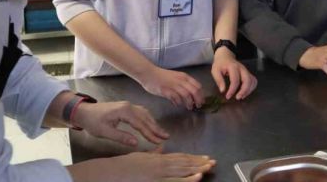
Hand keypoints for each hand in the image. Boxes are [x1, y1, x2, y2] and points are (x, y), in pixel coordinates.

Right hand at [69, 151, 215, 181]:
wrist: (113, 172)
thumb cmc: (124, 166)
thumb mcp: (140, 156)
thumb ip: (153, 153)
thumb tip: (161, 148)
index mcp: (158, 158)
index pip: (180, 157)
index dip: (193, 158)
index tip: (205, 158)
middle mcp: (161, 163)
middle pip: (184, 163)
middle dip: (199, 163)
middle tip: (213, 162)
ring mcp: (160, 173)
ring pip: (183, 170)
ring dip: (198, 169)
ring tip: (210, 167)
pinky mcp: (156, 181)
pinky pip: (175, 181)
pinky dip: (187, 179)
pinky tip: (197, 176)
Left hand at [74, 101, 168, 146]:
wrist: (84, 111)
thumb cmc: (93, 121)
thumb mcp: (105, 132)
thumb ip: (121, 137)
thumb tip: (136, 142)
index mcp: (124, 111)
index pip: (140, 124)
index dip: (150, 133)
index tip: (158, 141)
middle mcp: (128, 106)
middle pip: (145, 118)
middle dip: (156, 128)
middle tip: (165, 136)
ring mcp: (128, 105)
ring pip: (145, 114)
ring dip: (153, 123)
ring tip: (161, 132)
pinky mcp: (126, 107)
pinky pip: (141, 112)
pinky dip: (148, 118)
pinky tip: (151, 123)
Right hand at [140, 67, 203, 109]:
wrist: (149, 73)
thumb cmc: (162, 76)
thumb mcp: (176, 77)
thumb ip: (183, 84)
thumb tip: (190, 95)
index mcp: (184, 77)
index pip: (197, 86)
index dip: (201, 94)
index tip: (201, 101)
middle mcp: (181, 80)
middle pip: (194, 91)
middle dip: (198, 100)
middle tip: (197, 106)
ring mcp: (173, 85)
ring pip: (186, 95)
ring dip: (189, 102)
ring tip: (189, 108)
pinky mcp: (166, 90)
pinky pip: (176, 98)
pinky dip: (178, 102)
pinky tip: (177, 105)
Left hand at [211, 47, 257, 99]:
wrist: (225, 56)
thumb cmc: (220, 64)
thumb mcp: (215, 71)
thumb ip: (219, 80)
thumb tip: (222, 90)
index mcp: (233, 67)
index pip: (235, 80)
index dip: (232, 90)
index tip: (227, 96)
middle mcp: (242, 68)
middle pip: (247, 80)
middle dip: (244, 90)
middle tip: (238, 98)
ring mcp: (246, 70)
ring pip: (252, 81)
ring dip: (248, 90)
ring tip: (242, 96)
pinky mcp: (248, 73)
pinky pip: (254, 81)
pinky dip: (251, 88)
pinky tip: (245, 93)